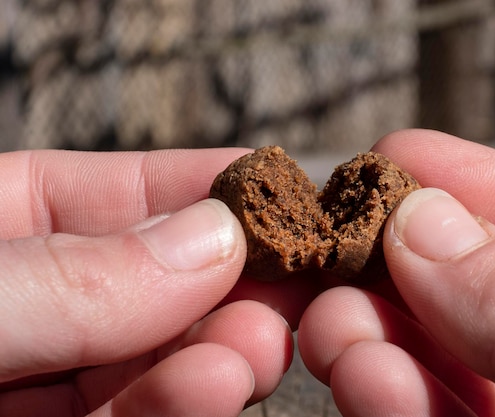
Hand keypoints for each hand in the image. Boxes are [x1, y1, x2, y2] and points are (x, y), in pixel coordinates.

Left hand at [0, 149, 292, 415]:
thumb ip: (76, 276)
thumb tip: (216, 237)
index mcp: (8, 225)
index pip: (126, 192)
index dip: (212, 188)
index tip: (286, 201)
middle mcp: (44, 296)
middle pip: (163, 278)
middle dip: (232, 282)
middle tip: (288, 285)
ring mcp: (54, 373)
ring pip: (163, 354)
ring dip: (222, 348)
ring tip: (256, 346)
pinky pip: (133, 416)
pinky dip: (182, 404)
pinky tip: (216, 386)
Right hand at [299, 129, 494, 416]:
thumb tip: (417, 224)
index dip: (447, 180)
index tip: (368, 169)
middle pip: (465, 290)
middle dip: (385, 272)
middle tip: (326, 264)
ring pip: (442, 365)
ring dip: (373, 343)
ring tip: (334, 334)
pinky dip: (394, 406)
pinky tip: (365, 380)